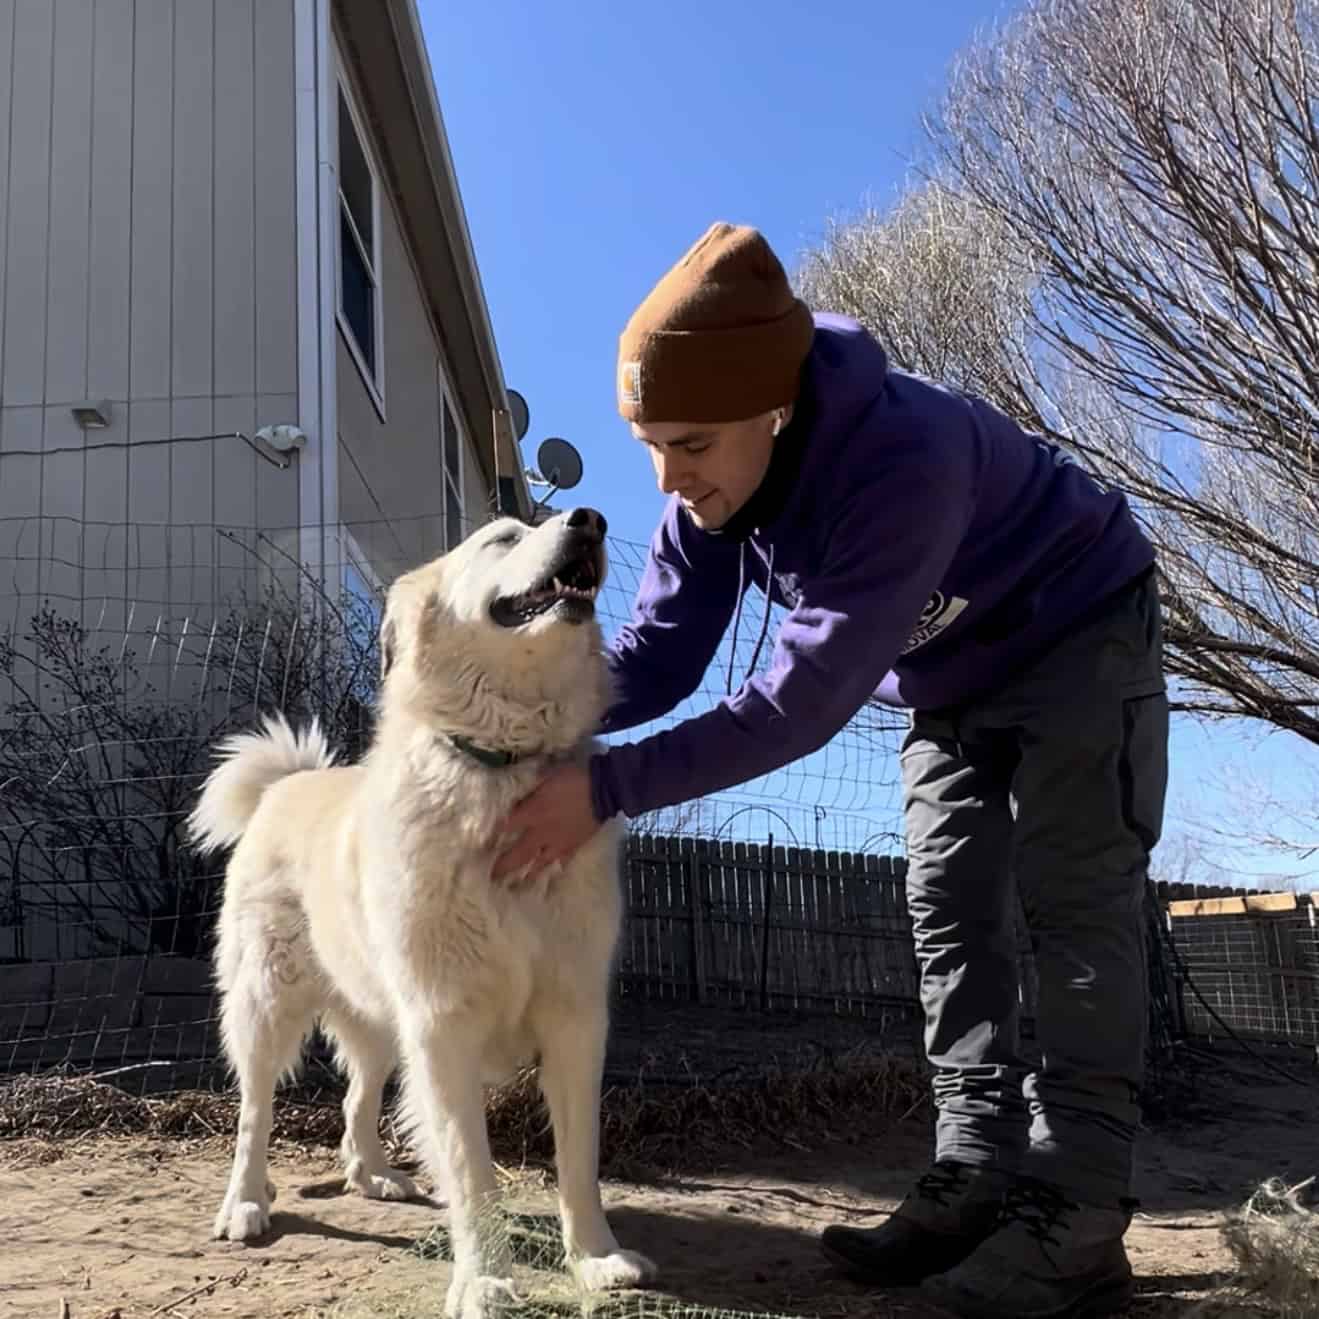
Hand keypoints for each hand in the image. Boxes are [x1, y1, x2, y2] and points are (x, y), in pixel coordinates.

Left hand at [492, 763, 599, 884]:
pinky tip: (550, 873)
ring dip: (526, 874)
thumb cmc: (573, 777)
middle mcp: (541, 832)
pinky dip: (554, 867)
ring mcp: (557, 842)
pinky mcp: (573, 846)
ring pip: (538, 863)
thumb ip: (532, 788)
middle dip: (504, 866)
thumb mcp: (547, 775)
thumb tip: (521, 794)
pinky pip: (560, 861)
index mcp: (532, 812)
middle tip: (492, 877)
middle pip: (518, 853)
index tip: (483, 843)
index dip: (495, 834)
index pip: (507, 826)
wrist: (604, 789)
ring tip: (517, 884)